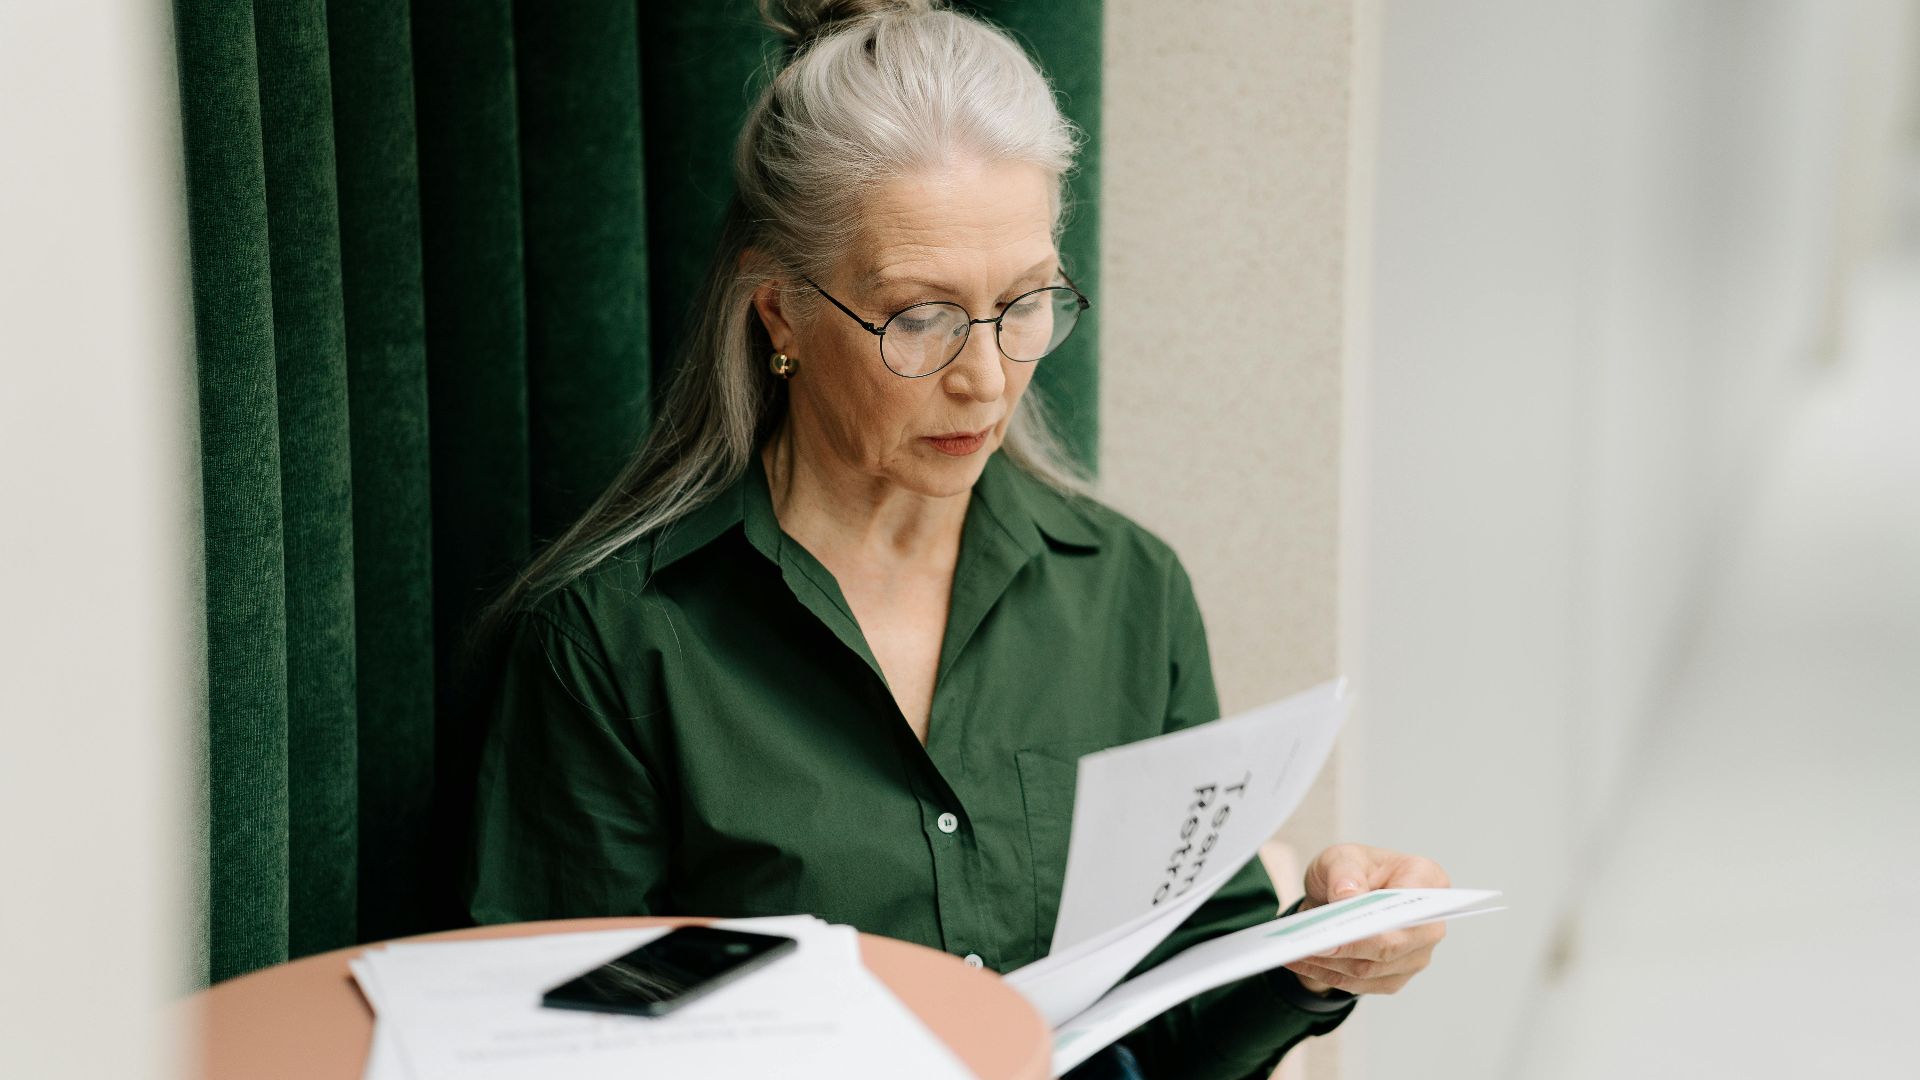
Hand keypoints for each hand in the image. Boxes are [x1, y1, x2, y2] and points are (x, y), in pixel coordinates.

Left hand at [1281, 843, 1449, 995]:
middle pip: (1392, 947)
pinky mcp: (1395, 976)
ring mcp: (1415, 954)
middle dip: (1346, 948)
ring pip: (1371, 970)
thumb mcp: (1341, 856)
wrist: (1343, 895)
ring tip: (1296, 950)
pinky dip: (1328, 974)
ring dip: (1330, 963)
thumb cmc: (1351, 871)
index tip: (1339, 928)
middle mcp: (1429, 922)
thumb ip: (1345, 871)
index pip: (1408, 908)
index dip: (1376, 923)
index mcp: (1426, 880)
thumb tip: (1347, 895)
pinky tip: (1302, 961)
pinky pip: (1361, 984)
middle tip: (1309, 944)